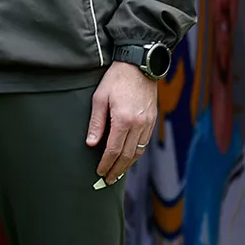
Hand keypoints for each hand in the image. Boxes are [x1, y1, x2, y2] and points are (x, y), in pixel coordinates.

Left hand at [87, 60, 157, 184]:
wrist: (139, 65)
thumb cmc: (116, 79)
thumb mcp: (99, 98)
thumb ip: (96, 123)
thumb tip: (91, 143)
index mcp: (123, 120)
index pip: (114, 150)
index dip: (106, 163)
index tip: (100, 172)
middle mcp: (139, 125)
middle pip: (128, 155)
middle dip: (117, 169)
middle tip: (108, 180)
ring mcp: (148, 123)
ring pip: (139, 151)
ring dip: (128, 164)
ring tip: (118, 172)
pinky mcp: (152, 120)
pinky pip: (145, 143)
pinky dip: (136, 153)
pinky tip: (129, 157)